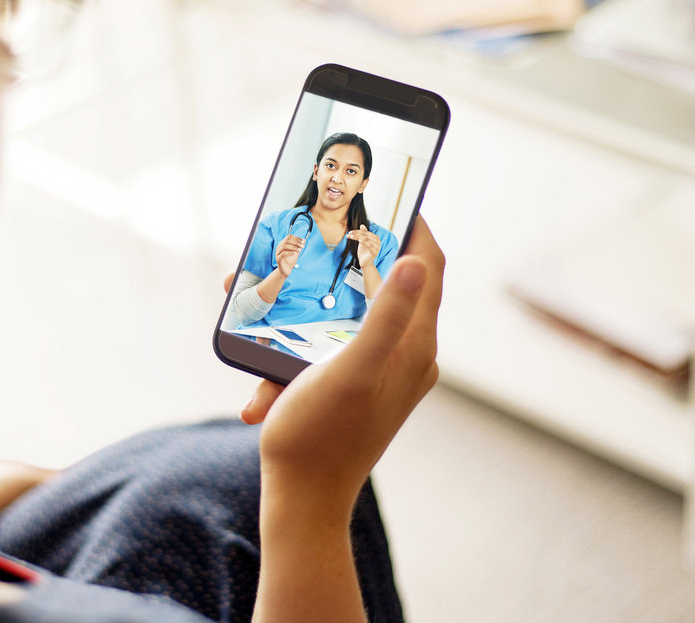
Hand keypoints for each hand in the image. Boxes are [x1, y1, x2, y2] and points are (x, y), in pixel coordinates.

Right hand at [241, 216, 442, 506]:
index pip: (428, 266)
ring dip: (313, 297)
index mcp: (414, 345)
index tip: (385, 195)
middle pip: (388, 283)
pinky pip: (331, 344)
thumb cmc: (320, 436)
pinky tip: (266, 362)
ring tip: (273, 288)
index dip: (413, 224)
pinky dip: (301, 339)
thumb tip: (416, 260)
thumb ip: (388, 315)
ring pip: (352, 312)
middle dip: (348, 256)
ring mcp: (381, 371)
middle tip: (318, 235)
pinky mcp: (355, 385)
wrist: (302, 500)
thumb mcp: (350, 368)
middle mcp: (405, 354)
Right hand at [274, 234, 304, 276]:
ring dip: (293, 247)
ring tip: (300, 250)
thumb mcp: (296, 252)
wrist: (286, 270)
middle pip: (286, 240)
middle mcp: (279, 247)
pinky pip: (283, 253)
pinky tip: (295, 253)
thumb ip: (299, 246)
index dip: (296, 238)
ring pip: (284, 246)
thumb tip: (304, 240)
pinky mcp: (278, 259)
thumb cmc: (290, 260)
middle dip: (296, 242)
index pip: (288, 237)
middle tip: (302, 245)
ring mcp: (278, 253)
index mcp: (282, 244)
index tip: (302, 241)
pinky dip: (290, 252)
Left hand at [346, 224, 380, 269]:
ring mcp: (377, 247)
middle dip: (357, 234)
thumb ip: (363, 234)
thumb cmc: (364, 252)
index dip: (358, 231)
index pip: (366, 232)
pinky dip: (364, 242)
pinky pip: (369, 245)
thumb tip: (362, 225)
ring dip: (358, 237)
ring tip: (351, 236)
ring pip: (367, 239)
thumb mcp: (362, 242)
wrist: (364, 263)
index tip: (350, 232)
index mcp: (376, 238)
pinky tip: (359, 240)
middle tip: (349, 234)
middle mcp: (378, 242)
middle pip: (366, 235)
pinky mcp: (375, 252)